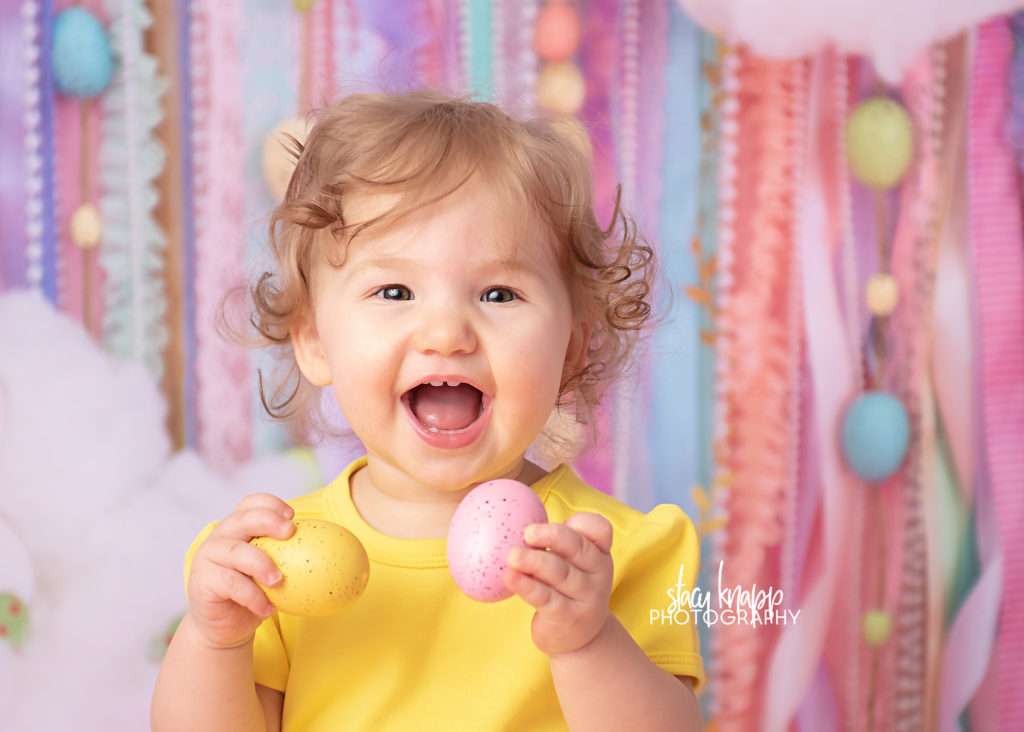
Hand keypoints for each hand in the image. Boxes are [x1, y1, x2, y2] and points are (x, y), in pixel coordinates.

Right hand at [186, 493, 295, 649]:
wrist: (226, 626)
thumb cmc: (258, 593)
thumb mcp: (277, 571)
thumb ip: (297, 558)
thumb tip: (348, 561)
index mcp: (239, 527)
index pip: (251, 503)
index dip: (270, 504)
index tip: (292, 515)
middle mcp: (221, 537)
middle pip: (242, 519)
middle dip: (267, 520)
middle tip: (290, 532)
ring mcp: (208, 557)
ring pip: (235, 552)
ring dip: (260, 563)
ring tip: (279, 580)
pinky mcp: (202, 581)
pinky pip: (230, 584)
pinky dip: (252, 596)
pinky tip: (268, 610)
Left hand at [503, 512, 613, 657]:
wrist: (581, 638)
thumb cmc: (568, 588)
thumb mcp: (572, 564)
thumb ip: (556, 543)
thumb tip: (512, 516)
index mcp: (599, 552)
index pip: (600, 530)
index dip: (585, 523)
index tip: (565, 519)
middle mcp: (597, 573)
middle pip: (578, 548)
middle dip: (553, 537)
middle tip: (528, 532)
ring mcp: (585, 597)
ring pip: (560, 573)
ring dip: (534, 562)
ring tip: (512, 555)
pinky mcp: (568, 617)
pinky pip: (545, 598)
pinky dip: (526, 586)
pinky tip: (509, 577)